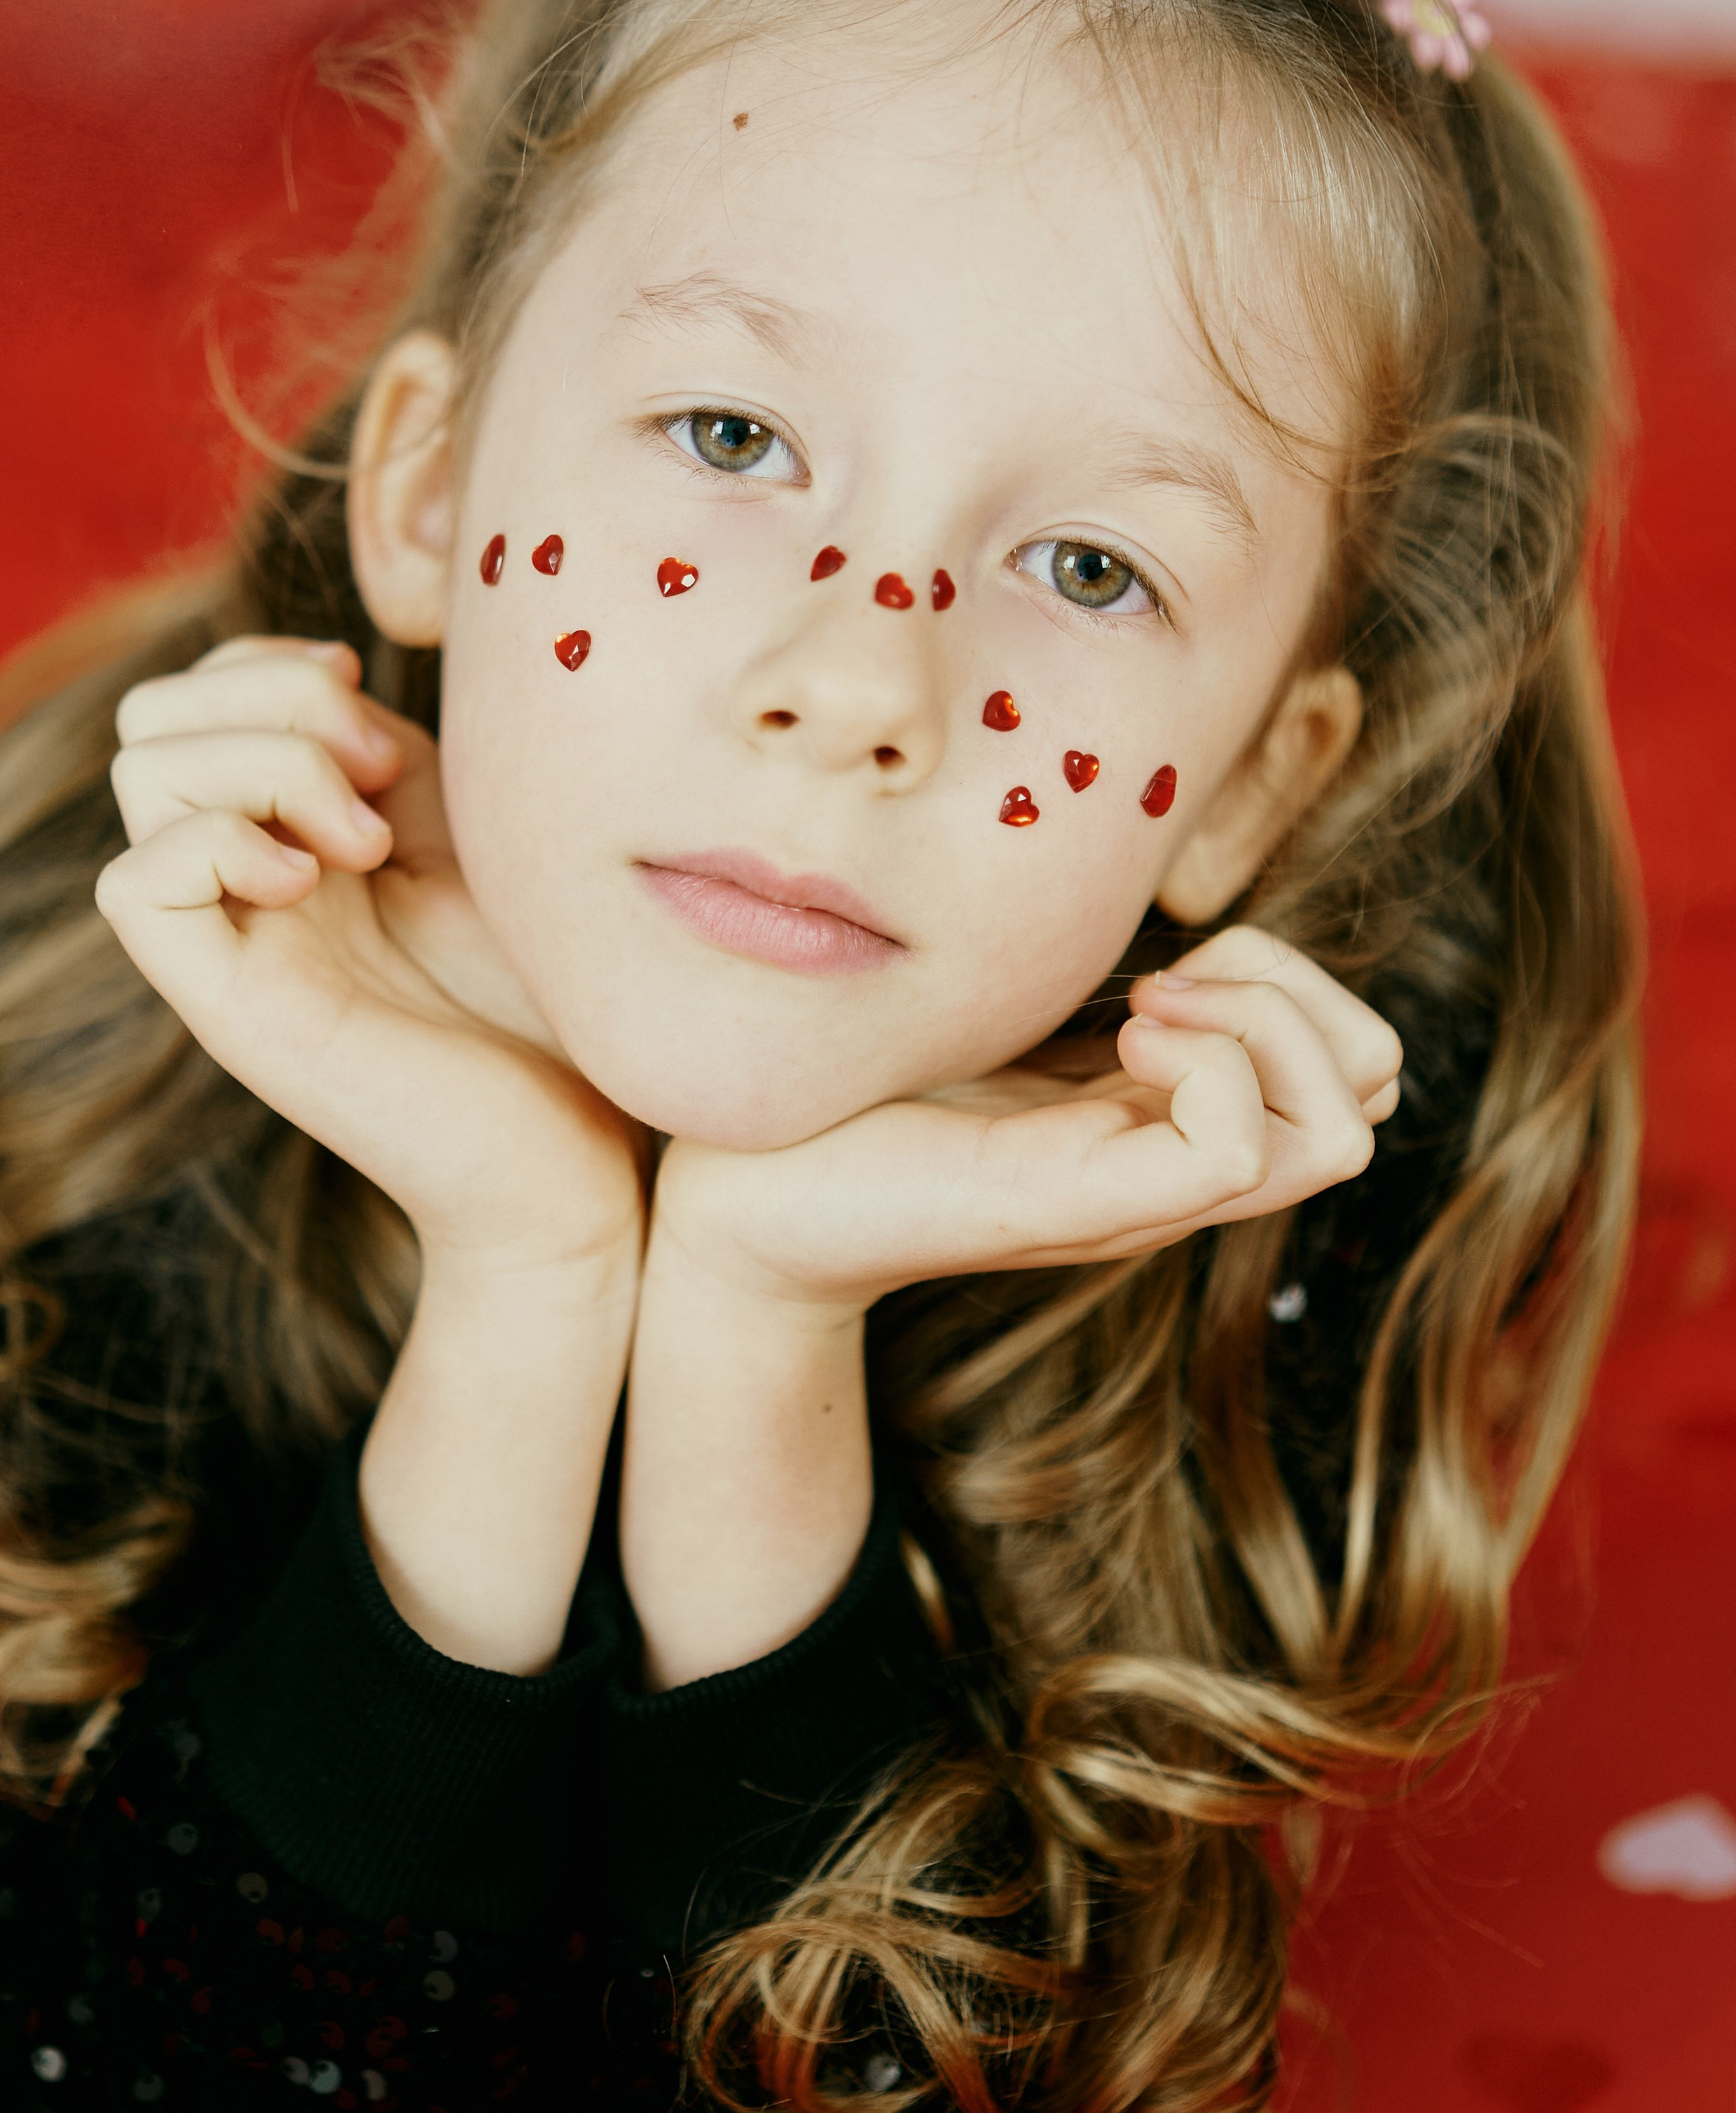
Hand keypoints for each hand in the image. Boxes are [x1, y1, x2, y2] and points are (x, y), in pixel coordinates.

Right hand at [95, 636, 645, 1275]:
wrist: (582, 1159)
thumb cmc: (554, 1005)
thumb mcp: (482, 833)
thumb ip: (399, 754)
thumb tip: (333, 670)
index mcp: (299, 829)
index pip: (206, 686)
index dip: (282, 664)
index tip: (389, 725)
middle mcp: (247, 878)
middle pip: (154, 712)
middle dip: (272, 699)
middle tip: (379, 776)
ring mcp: (231, 939)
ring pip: (142, 769)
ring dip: (265, 763)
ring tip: (367, 840)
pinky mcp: (228, 1007)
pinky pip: (135, 883)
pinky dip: (220, 842)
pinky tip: (313, 881)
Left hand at [651, 923, 1401, 1309]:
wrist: (737, 1198)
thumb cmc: (856, 1097)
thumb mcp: (997, 1020)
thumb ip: (1077, 984)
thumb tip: (1151, 905)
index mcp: (1164, 1118)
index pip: (1353, 1065)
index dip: (1295, 983)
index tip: (1172, 957)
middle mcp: (1176, 1167)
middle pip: (1375, 1092)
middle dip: (1303, 995)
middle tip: (1170, 980)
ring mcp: (1143, 1196)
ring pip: (1340, 1130)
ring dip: (1264, 1026)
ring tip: (1146, 1006)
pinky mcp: (1084, 1207)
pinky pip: (1237, 1149)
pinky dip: (1208, 1064)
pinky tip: (1119, 1033)